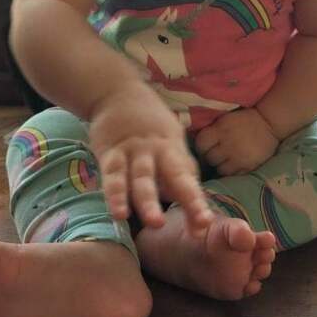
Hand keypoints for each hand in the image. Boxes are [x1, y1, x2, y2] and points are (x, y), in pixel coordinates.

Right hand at [89, 81, 213, 236]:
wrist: (116, 91)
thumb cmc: (147, 121)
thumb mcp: (170, 137)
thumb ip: (179, 165)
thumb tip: (194, 191)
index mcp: (175, 150)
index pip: (190, 180)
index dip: (198, 203)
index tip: (206, 224)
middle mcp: (159, 152)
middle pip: (176, 177)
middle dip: (189, 201)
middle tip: (200, 225)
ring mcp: (135, 151)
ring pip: (143, 178)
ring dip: (150, 200)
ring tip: (156, 223)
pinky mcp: (110, 152)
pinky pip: (113, 176)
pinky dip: (115, 194)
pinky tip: (119, 213)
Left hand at [194, 107, 279, 176]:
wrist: (269, 122)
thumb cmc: (245, 119)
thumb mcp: (225, 120)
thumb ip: (212, 130)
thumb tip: (198, 142)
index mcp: (220, 130)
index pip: (201, 144)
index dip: (201, 146)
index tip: (205, 147)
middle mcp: (227, 144)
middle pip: (209, 158)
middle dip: (211, 156)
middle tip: (216, 153)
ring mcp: (238, 157)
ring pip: (220, 169)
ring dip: (221, 165)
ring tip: (226, 160)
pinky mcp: (248, 166)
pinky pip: (233, 175)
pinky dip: (232, 171)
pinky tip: (234, 164)